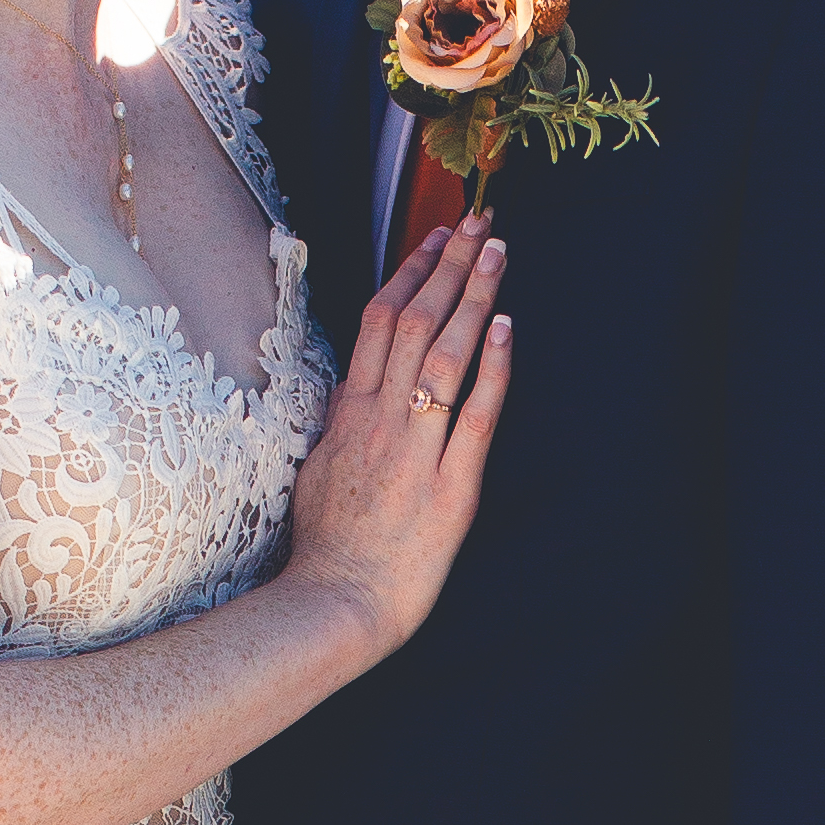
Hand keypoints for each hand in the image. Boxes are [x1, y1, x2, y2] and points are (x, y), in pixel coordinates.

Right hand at [280, 216, 511, 658]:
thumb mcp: (317, 471)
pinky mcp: (451, 489)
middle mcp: (381, 421)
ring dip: (472, 298)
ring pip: (444, 356)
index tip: (435, 237)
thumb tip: (349, 388)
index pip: (378, 323)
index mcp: (350, 414)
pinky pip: (474, 418)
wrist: (335, 604)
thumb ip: (338, 424)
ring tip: (497, 252)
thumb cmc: (328, 547)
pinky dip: (491, 370)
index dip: (410, 273)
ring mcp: (416, 452)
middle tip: (478, 220)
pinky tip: (507, 329)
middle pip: (413, 322)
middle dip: (448, 265)